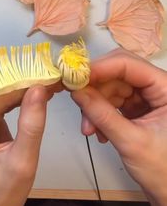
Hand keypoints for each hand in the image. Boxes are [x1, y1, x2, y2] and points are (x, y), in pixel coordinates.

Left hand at [0, 10, 51, 205]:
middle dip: (15, 69)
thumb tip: (38, 88)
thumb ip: (31, 125)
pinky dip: (22, 91)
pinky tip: (40, 85)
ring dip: (22, 80)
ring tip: (48, 74)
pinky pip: (4, 96)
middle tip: (41, 61)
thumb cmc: (2, 192)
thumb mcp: (21, 161)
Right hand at [71, 49, 166, 205]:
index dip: (101, 68)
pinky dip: (101, 112)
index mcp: (166, 88)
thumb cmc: (164, 171)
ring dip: (96, 105)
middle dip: (96, 90)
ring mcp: (147, 97)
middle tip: (79, 103)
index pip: (129, 64)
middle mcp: (157, 87)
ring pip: (112, 87)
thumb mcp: (131, 142)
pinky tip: (98, 130)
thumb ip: (102, 114)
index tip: (77, 77)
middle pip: (118, 73)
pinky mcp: (138, 107)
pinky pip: (113, 100)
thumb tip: (77, 91)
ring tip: (89, 128)